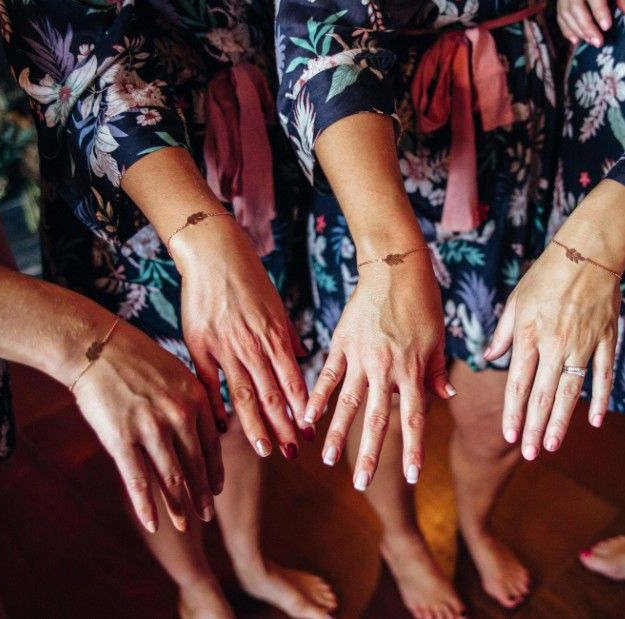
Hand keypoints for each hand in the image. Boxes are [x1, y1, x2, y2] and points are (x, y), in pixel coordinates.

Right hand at [72, 318, 223, 532]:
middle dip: (202, 495)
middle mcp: (178, 416)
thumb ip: (191, 400)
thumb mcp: (175, 372)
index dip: (214, 472)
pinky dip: (147, 507)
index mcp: (195, 398)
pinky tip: (153, 525)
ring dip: (179, 506)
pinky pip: (138, 482)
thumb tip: (204, 425)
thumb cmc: (135, 356)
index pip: (211, 445)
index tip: (216, 489)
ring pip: (171, 478)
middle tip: (206, 515)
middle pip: (195, 466)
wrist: (97, 346)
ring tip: (185, 525)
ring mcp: (151, 429)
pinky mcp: (122, 439)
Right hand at [172, 218, 308, 459]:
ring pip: (244, 394)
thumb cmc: (248, 278)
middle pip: (272, 394)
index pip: (293, 381)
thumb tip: (302, 356)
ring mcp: (225, 346)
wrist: (215, 253)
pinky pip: (211, 383)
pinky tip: (224, 428)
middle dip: (285, 426)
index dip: (302, 410)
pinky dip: (218, 407)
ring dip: (257, 424)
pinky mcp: (200, 345)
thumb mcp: (275, 305)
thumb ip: (286, 335)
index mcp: (274, 335)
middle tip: (292, 452)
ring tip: (266, 448)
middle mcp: (253, 344)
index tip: (310, 433)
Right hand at [304, 256, 453, 489]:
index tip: (410, 476)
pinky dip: (317, 396)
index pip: (412, 418)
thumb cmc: (423, 301)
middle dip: (369, 455)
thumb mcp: (437, 337)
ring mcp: (360, 356)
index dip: (412, 449)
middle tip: (361, 485)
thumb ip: (435, 371)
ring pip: (346, 402)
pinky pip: (327, 374)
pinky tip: (307, 417)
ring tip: (327, 461)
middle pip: (376, 419)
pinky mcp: (341, 342)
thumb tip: (444, 397)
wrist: (395, 267)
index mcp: (411, 370)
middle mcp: (385, 368)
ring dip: (337, 434)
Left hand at [485, 242, 619, 458]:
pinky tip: (595, 421)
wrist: (585, 254)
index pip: (517, 384)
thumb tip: (490, 356)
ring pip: (570, 393)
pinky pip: (602, 376)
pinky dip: (599, 399)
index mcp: (528, 336)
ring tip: (552, 445)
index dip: (513, 413)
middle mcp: (553, 345)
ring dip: (561, 421)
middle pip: (542, 395)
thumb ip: (504, 333)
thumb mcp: (515, 302)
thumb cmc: (544, 277)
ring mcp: (581, 345)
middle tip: (531, 453)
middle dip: (534, 427)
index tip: (509, 435)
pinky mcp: (605, 340)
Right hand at [557, 0, 624, 45]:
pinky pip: (560, 14)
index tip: (607, 27)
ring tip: (590, 41)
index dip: (599, 10)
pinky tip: (576, 38)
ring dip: (577, 30)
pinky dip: (567, 28)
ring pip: (565, 12)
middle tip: (598, 41)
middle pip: (575, 5)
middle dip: (586, 26)